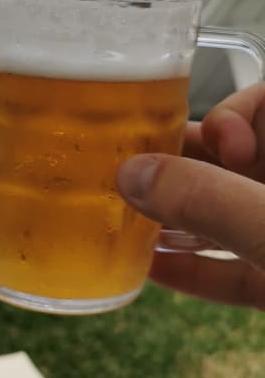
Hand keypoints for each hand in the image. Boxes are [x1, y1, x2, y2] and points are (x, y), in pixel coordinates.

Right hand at [116, 84, 264, 309]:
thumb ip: (210, 201)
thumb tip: (133, 175)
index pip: (263, 105)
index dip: (233, 115)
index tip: (217, 143)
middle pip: (233, 162)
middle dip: (181, 168)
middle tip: (133, 177)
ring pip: (230, 216)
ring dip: (180, 221)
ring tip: (127, 221)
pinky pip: (236, 270)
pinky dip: (198, 270)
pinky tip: (152, 271)